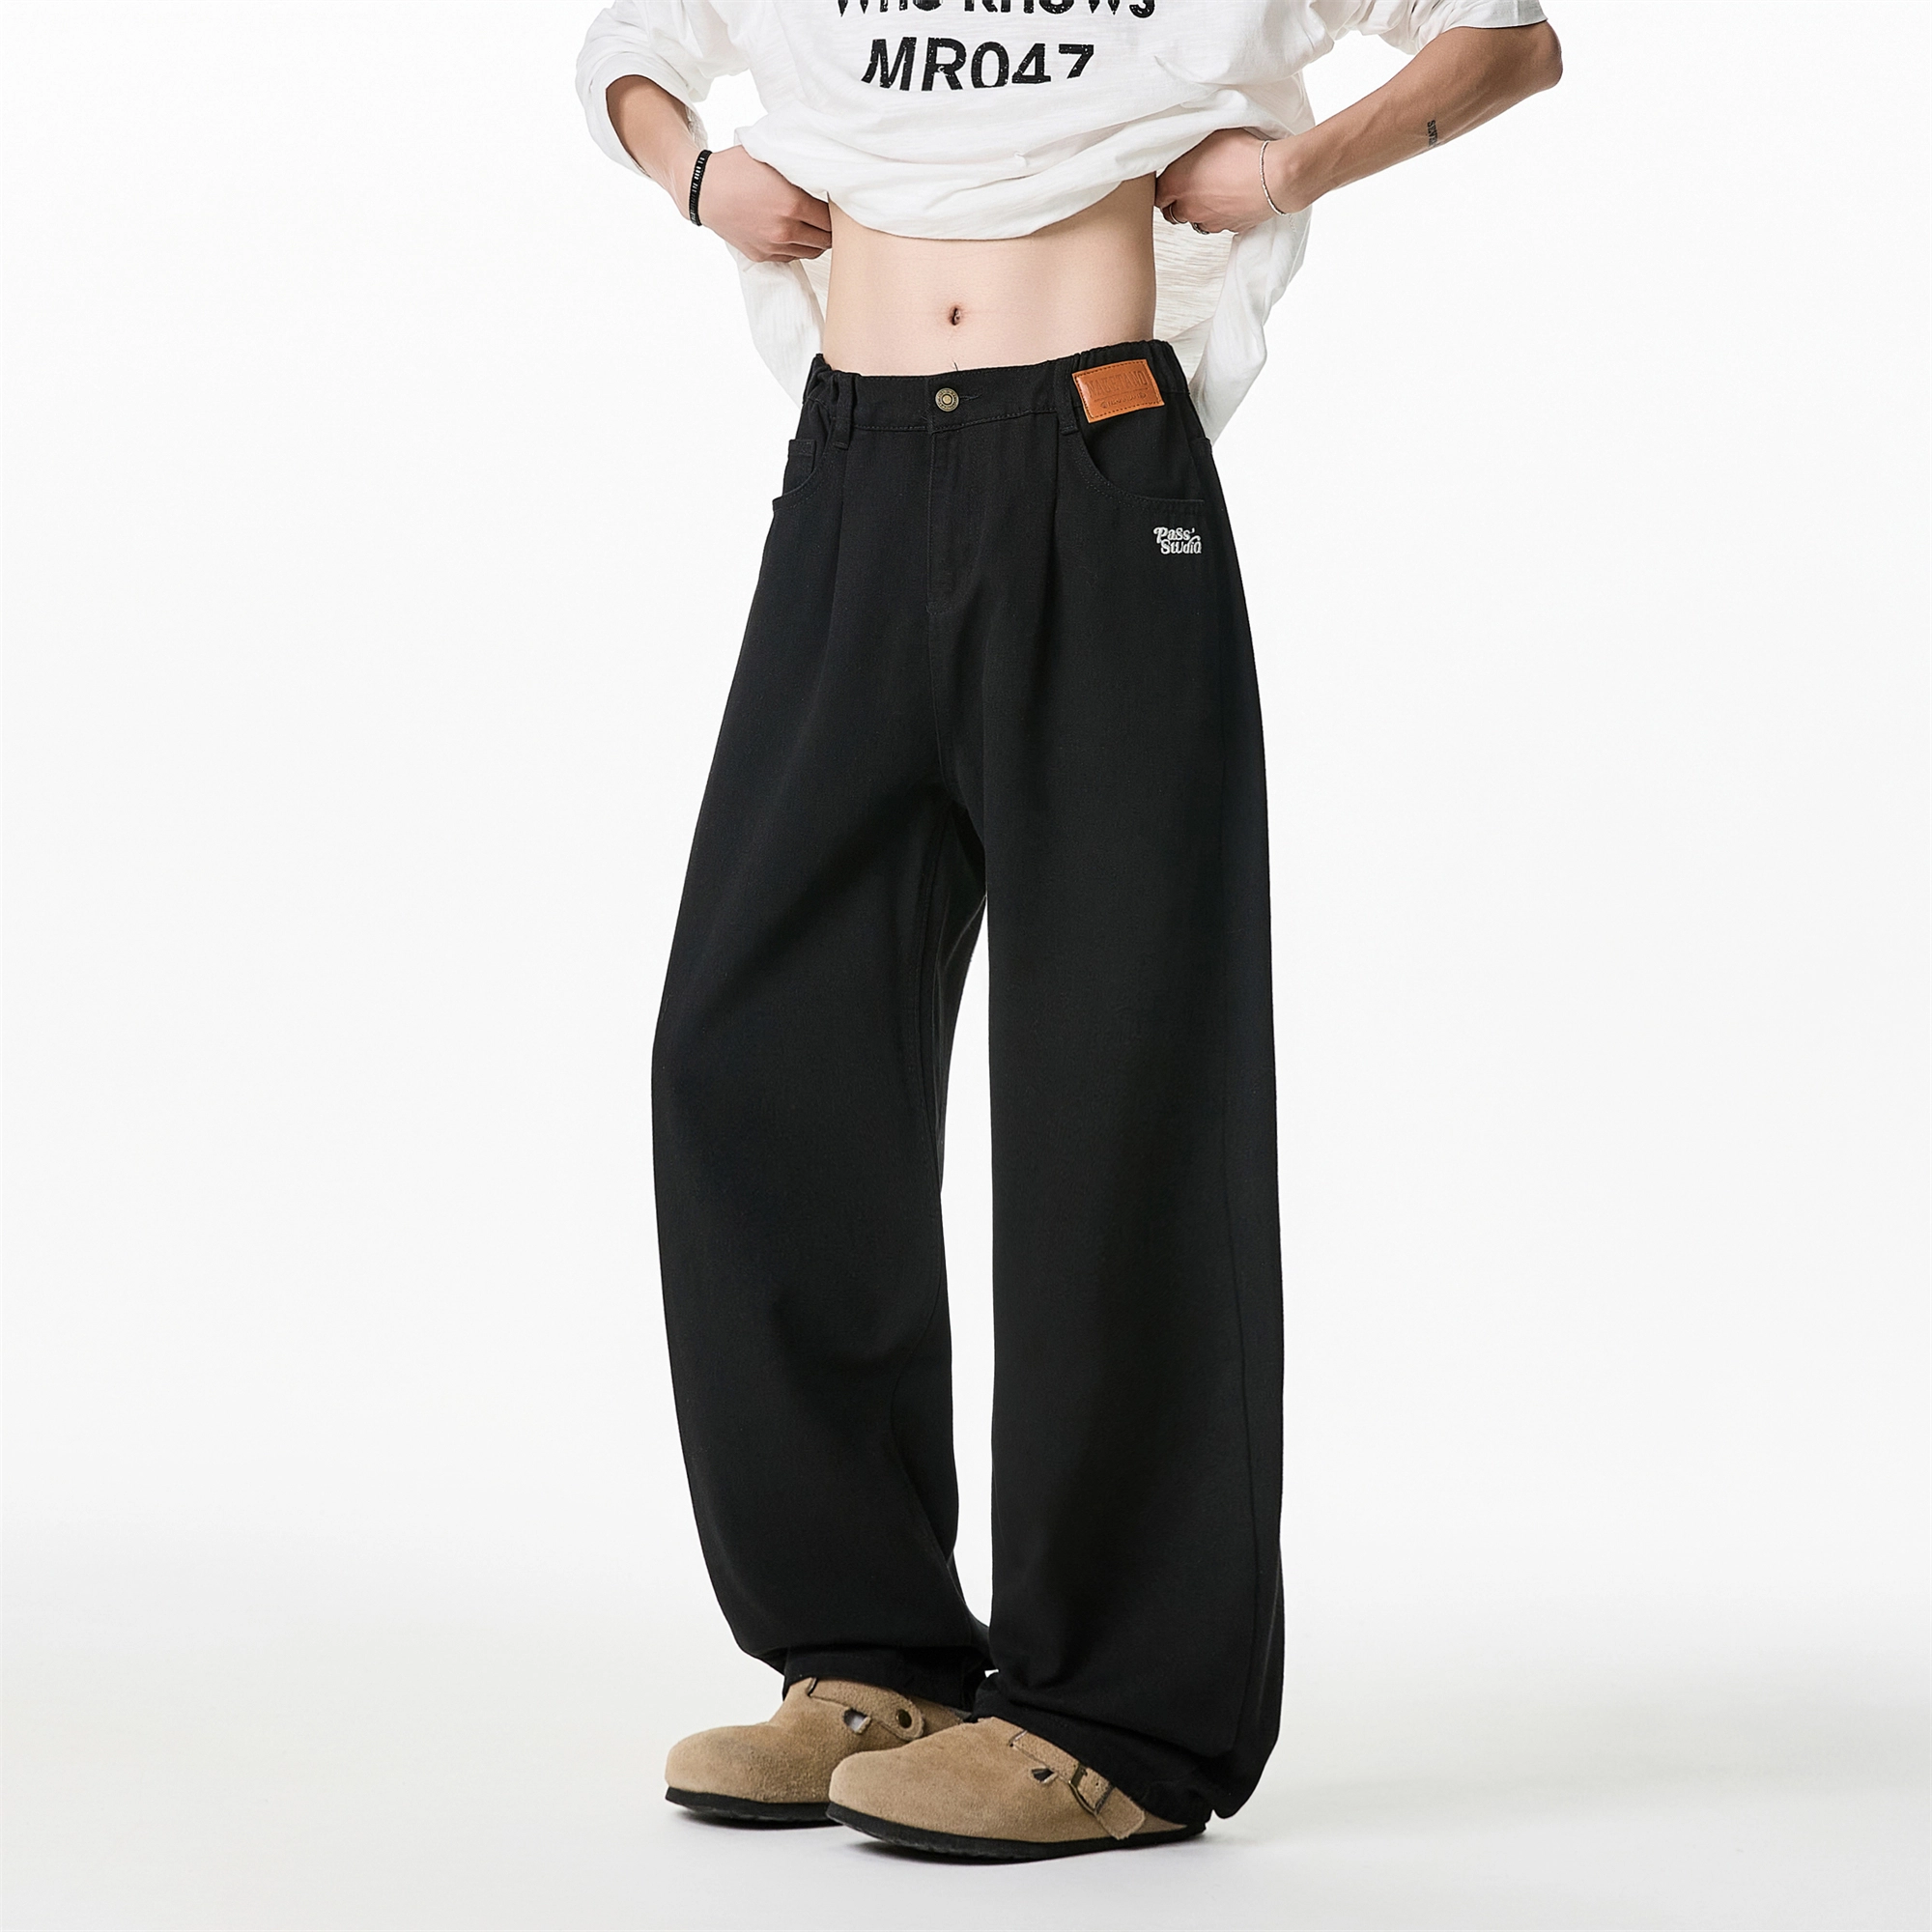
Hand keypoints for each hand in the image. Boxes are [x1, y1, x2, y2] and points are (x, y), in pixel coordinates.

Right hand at [693, 147, 831, 262]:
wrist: (702, 190)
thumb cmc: (735, 169)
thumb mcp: (770, 158)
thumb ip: (798, 168)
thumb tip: (825, 169)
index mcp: (792, 204)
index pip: (831, 218)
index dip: (837, 211)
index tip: (836, 204)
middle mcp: (785, 230)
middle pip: (826, 240)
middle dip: (830, 229)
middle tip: (830, 217)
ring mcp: (773, 246)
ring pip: (811, 251)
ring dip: (816, 240)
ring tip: (814, 226)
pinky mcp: (762, 256)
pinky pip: (791, 257)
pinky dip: (797, 247)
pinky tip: (794, 232)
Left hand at [1155, 128, 1297, 233]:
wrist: (1275, 176)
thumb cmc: (1244, 151)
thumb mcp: (1210, 134)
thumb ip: (1191, 143)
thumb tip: (1186, 141)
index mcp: (1177, 184)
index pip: (1156, 194)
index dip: (1163, 187)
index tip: (1170, 180)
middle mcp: (1189, 207)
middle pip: (1172, 213)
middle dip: (1177, 202)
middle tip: (1188, 188)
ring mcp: (1209, 221)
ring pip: (1195, 221)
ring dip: (1198, 210)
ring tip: (1211, 193)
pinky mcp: (1229, 228)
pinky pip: (1218, 224)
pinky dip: (1219, 215)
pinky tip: (1229, 200)